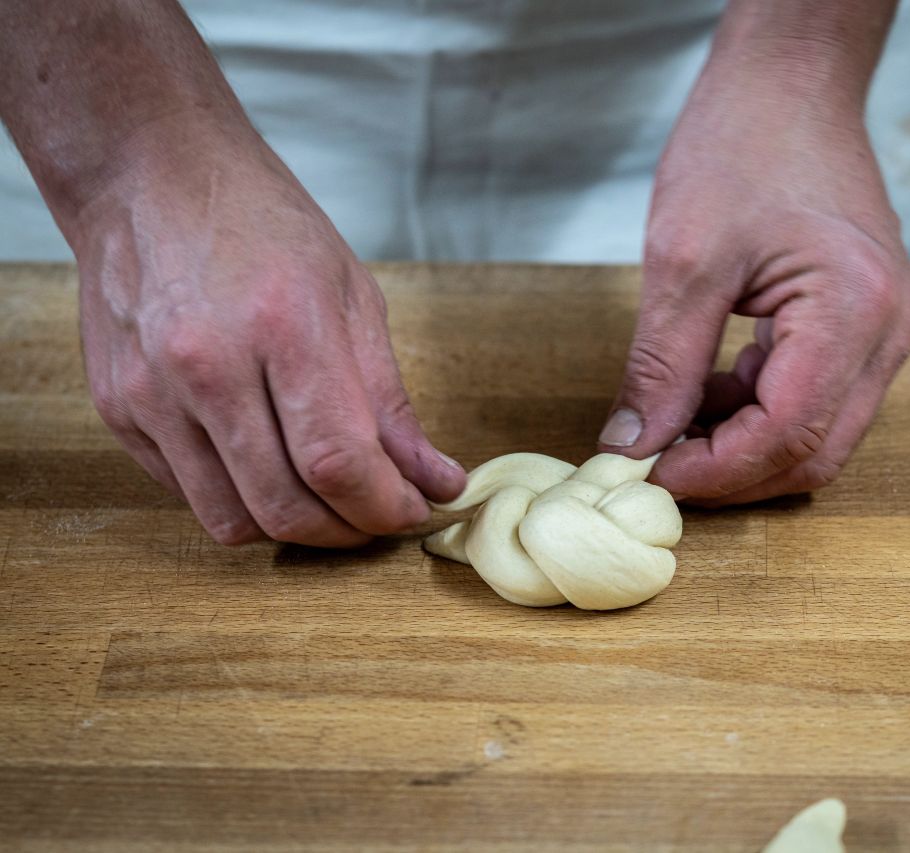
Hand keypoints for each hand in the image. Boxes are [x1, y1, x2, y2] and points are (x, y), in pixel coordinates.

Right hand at [72, 121, 463, 545]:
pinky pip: (188, 494)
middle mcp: (206, 367)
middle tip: (377, 514)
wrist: (149, 177)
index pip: (339, 463)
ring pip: (232, 519)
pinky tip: (265, 460)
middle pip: (285, 507)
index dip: (386, 507)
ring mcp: (151, 393)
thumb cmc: (263, 226)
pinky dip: (239, 498)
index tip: (415, 510)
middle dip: (347, 531)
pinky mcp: (118, 411)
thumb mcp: (352, 296)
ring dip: (293, 527)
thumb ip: (391, 401)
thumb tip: (436, 479)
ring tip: (326, 495)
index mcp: (282, 327)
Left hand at [597, 34, 909, 505]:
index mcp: (854, 309)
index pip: (789, 435)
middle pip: (816, 452)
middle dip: (733, 472)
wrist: (793, 84)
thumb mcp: (683, 257)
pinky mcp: (872, 323)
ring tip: (676, 418)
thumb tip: (632, 446)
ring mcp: (889, 328)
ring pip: (821, 434)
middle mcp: (890, 329)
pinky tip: (711, 385)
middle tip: (658, 463)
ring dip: (745, 444)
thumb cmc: (744, 142)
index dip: (716, 472)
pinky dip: (761, 410)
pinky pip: (821, 398)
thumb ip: (661, 365)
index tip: (650, 474)